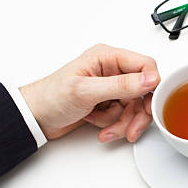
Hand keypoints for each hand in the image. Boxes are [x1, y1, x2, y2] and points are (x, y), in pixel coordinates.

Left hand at [19, 44, 159, 142]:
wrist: (35, 118)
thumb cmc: (51, 98)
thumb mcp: (86, 91)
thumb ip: (121, 85)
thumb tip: (150, 79)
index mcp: (107, 57)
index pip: (145, 65)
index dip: (152, 85)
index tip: (149, 103)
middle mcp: (112, 70)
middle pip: (143, 91)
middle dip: (137, 112)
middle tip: (131, 128)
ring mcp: (111, 87)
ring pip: (135, 106)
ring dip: (124, 122)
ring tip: (108, 130)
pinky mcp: (108, 102)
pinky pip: (124, 115)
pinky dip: (115, 125)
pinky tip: (101, 127)